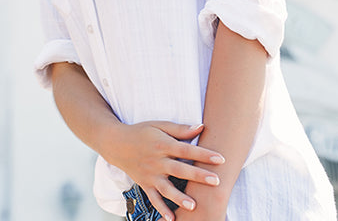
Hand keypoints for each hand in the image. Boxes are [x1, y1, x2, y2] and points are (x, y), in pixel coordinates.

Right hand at [101, 121, 224, 220]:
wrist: (116, 143)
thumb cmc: (141, 132)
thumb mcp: (160, 125)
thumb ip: (180, 129)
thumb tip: (201, 127)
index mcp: (163, 145)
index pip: (186, 150)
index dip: (203, 154)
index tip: (220, 158)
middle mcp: (157, 161)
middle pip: (180, 170)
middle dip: (198, 176)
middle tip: (216, 182)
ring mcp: (150, 175)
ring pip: (166, 188)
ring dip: (179, 198)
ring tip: (193, 206)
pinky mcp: (144, 184)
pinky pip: (153, 199)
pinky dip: (161, 209)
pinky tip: (171, 219)